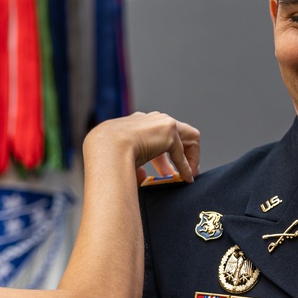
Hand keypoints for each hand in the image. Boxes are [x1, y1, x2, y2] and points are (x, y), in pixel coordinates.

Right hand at [84, 111, 199, 183]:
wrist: (106, 148)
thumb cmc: (108, 157)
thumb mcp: (124, 161)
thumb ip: (137, 167)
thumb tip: (144, 177)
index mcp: (136, 125)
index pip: (156, 137)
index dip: (164, 157)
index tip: (168, 172)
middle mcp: (150, 120)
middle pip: (176, 133)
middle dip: (183, 153)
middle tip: (187, 171)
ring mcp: (161, 122)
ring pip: (187, 136)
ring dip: (191, 157)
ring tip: (191, 174)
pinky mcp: (169, 130)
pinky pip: (183, 151)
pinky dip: (186, 165)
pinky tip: (187, 177)